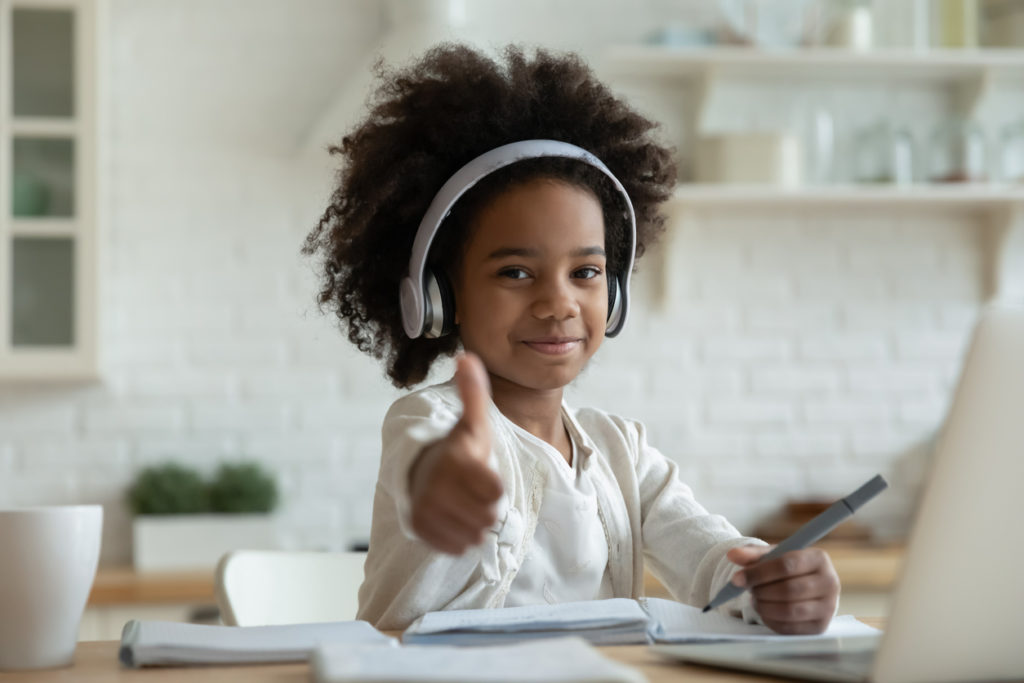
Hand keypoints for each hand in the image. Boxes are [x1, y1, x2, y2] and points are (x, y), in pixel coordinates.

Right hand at [408, 352, 503, 554]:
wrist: (419, 472)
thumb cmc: (457, 449)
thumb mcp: (472, 423)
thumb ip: (474, 393)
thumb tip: (466, 356)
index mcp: (455, 460)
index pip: (496, 493)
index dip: (495, 487)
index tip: (484, 477)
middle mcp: (436, 486)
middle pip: (488, 517)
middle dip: (486, 507)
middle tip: (473, 492)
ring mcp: (426, 510)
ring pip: (475, 535)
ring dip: (475, 523)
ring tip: (464, 504)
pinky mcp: (420, 529)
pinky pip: (458, 547)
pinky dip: (460, 537)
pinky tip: (454, 518)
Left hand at [726, 545, 839, 634]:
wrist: (805, 586)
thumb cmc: (787, 568)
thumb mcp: (772, 556)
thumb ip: (752, 554)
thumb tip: (733, 554)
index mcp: (819, 558)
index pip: (787, 565)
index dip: (759, 573)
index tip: (737, 579)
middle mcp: (830, 582)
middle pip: (789, 590)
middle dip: (761, 591)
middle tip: (748, 590)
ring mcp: (828, 607)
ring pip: (789, 610)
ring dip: (764, 607)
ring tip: (755, 600)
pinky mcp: (821, 627)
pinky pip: (790, 628)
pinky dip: (770, 620)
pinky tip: (764, 611)